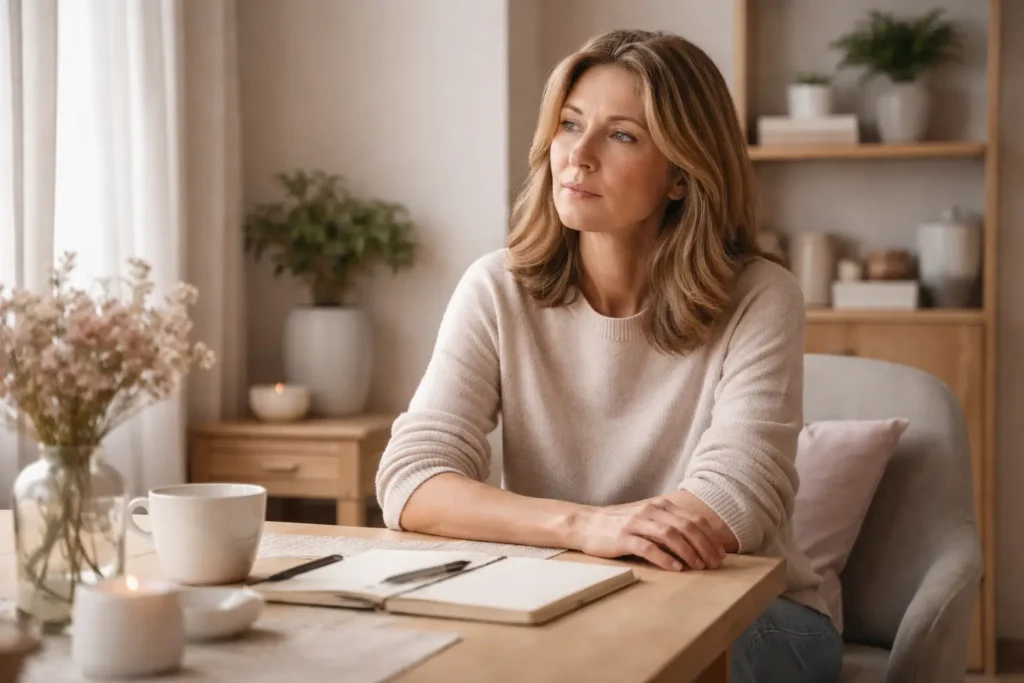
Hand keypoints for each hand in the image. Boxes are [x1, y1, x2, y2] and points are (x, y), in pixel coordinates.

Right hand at [571, 497, 726, 571]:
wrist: (586, 524)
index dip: (710, 537)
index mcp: (659, 506)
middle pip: (686, 527)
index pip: (692, 519)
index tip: (721, 554)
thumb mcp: (647, 519)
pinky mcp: (622, 538)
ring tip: (699, 567)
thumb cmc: (620, 526)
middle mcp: (650, 511)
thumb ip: (668, 525)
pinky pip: (647, 547)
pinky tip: (675, 568)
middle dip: (704, 546)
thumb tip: (698, 543)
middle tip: (715, 564)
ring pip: (670, 535)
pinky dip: (664, 558)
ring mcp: (635, 523)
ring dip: (689, 552)